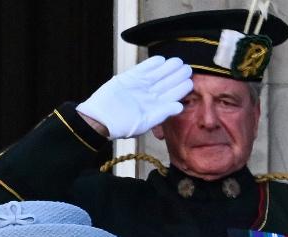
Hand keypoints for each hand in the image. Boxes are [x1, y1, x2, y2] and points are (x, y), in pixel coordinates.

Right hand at [76, 56, 193, 139]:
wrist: (99, 119)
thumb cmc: (120, 126)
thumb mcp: (144, 124)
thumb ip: (162, 114)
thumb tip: (179, 107)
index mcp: (156, 106)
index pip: (174, 94)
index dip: (182, 87)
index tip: (189, 81)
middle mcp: (150, 94)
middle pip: (168, 81)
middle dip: (178, 74)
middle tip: (186, 68)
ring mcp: (140, 85)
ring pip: (158, 73)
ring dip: (168, 67)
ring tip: (177, 62)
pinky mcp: (129, 77)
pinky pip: (144, 68)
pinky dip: (152, 63)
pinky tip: (160, 60)